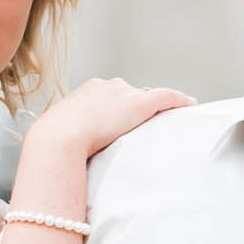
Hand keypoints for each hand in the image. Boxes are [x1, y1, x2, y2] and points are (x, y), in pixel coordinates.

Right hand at [29, 78, 192, 159]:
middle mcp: (106, 86)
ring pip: (146, 97)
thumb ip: (70, 138)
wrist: (58, 139)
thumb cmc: (53, 144)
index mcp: (87, 91)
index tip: (122, 122)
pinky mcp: (139, 104)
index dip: (118, 108)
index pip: (110, 95)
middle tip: (141, 127)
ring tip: (166, 121)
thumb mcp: (60, 135)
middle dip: (135, 108)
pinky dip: (179, 100)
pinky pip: (165, 97)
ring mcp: (123, 94)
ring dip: (155, 108)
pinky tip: (190, 105)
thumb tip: (66, 157)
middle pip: (129, 94)